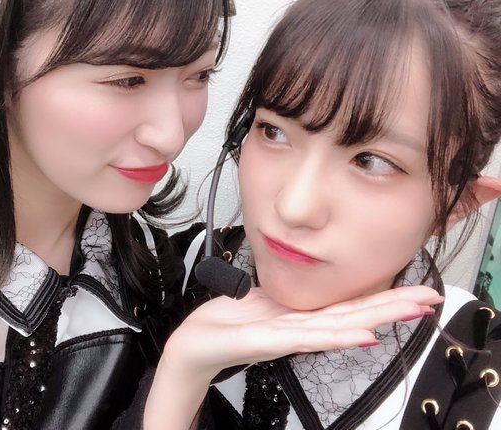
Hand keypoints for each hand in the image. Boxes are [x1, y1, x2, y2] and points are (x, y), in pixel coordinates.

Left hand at [163, 285, 441, 382]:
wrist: (194, 345)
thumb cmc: (225, 324)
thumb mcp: (261, 300)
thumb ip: (288, 295)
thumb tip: (306, 280)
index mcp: (301, 316)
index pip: (349, 304)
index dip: (382, 297)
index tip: (414, 290)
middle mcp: (300, 328)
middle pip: (354, 314)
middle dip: (393, 306)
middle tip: (430, 299)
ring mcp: (287, 337)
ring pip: (338, 325)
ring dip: (376, 318)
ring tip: (408, 313)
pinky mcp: (268, 341)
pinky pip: (306, 337)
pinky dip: (335, 335)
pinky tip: (361, 335)